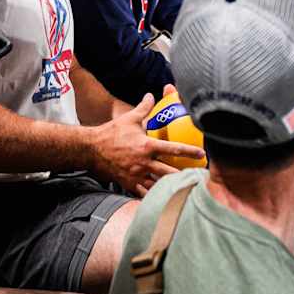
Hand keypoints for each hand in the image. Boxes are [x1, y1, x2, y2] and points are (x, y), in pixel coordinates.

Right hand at [89, 94, 205, 196]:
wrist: (91, 149)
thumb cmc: (111, 133)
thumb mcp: (129, 118)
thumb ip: (144, 108)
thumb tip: (152, 95)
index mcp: (146, 146)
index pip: (173, 149)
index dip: (189, 151)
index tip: (202, 154)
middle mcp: (143, 163)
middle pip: (169, 173)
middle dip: (184, 177)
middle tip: (198, 178)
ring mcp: (136, 175)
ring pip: (158, 186)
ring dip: (171, 189)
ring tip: (186, 190)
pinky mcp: (128, 184)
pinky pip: (144, 193)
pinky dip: (155, 196)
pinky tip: (164, 198)